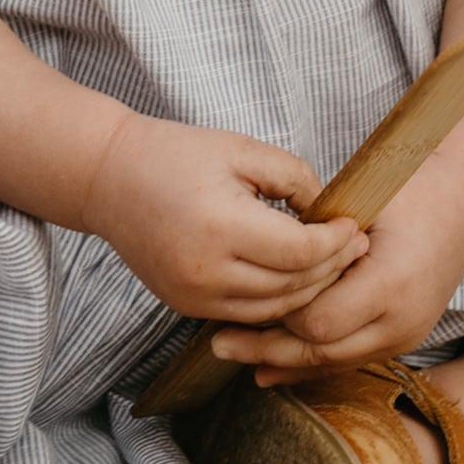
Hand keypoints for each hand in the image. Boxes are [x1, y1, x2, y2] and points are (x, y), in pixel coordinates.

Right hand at [81, 111, 367, 322]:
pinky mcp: (185, 306)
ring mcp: (193, 296)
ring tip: (331, 263)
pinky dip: (276, 300)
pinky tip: (294, 277)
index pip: (300, 252)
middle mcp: (205, 271)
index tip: (353, 226)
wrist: (108, 178)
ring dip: (309, 290)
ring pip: (273, 309)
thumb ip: (293, 177)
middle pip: (292, 286)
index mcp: (220, 226)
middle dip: (332, 268)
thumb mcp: (240, 149)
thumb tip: (327, 210)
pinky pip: (246, 313)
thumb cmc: (174, 154)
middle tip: (355, 247)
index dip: (336, 243)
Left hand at [207, 171, 463, 381]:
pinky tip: (270, 368)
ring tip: (235, 352)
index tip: (244, 298)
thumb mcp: (357, 206)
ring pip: (332, 363)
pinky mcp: (403, 341)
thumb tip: (263, 263)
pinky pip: (348, 360)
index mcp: (392, 283)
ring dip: (282, 360)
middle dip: (267, 347)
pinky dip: (308, 363)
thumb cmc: (405, 190)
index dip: (278, 311)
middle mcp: (403, 320)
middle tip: (219, 341)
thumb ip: (316, 241)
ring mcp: (407, 336)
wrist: (462, 202)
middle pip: (321, 351)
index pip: (317, 320)